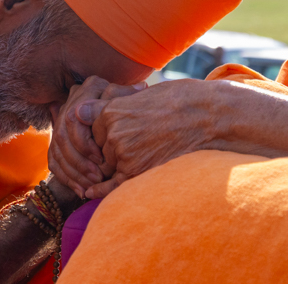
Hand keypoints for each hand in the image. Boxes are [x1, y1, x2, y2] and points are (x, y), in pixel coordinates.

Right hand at [48, 76, 144, 196]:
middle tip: (97, 177)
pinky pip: (54, 162)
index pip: (73, 119)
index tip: (101, 159)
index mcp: (89, 87)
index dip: (85, 142)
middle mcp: (71, 101)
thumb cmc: (132, 109)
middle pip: (63, 137)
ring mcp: (60, 121)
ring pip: (58, 151)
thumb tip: (142, 88)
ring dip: (75, 172)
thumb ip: (131, 97)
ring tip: (91, 187)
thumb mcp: (131, 101)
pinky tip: (81, 191)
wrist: (120, 116)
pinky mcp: (55, 141)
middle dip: (79, 160)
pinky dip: (67, 179)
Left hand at [79, 79, 223, 198]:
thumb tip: (79, 112)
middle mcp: (112, 132)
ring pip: (108, 165)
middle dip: (109, 149)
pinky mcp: (137, 171)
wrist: (208, 115)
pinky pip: (111, 186)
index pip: (94, 129)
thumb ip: (108, 105)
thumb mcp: (140, 95)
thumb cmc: (178, 100)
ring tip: (135, 157)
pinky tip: (89, 193)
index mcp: (111, 110)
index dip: (106, 131)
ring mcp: (124, 153)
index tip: (123, 130)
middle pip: (99, 148)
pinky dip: (99, 191)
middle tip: (136, 142)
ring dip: (114, 165)